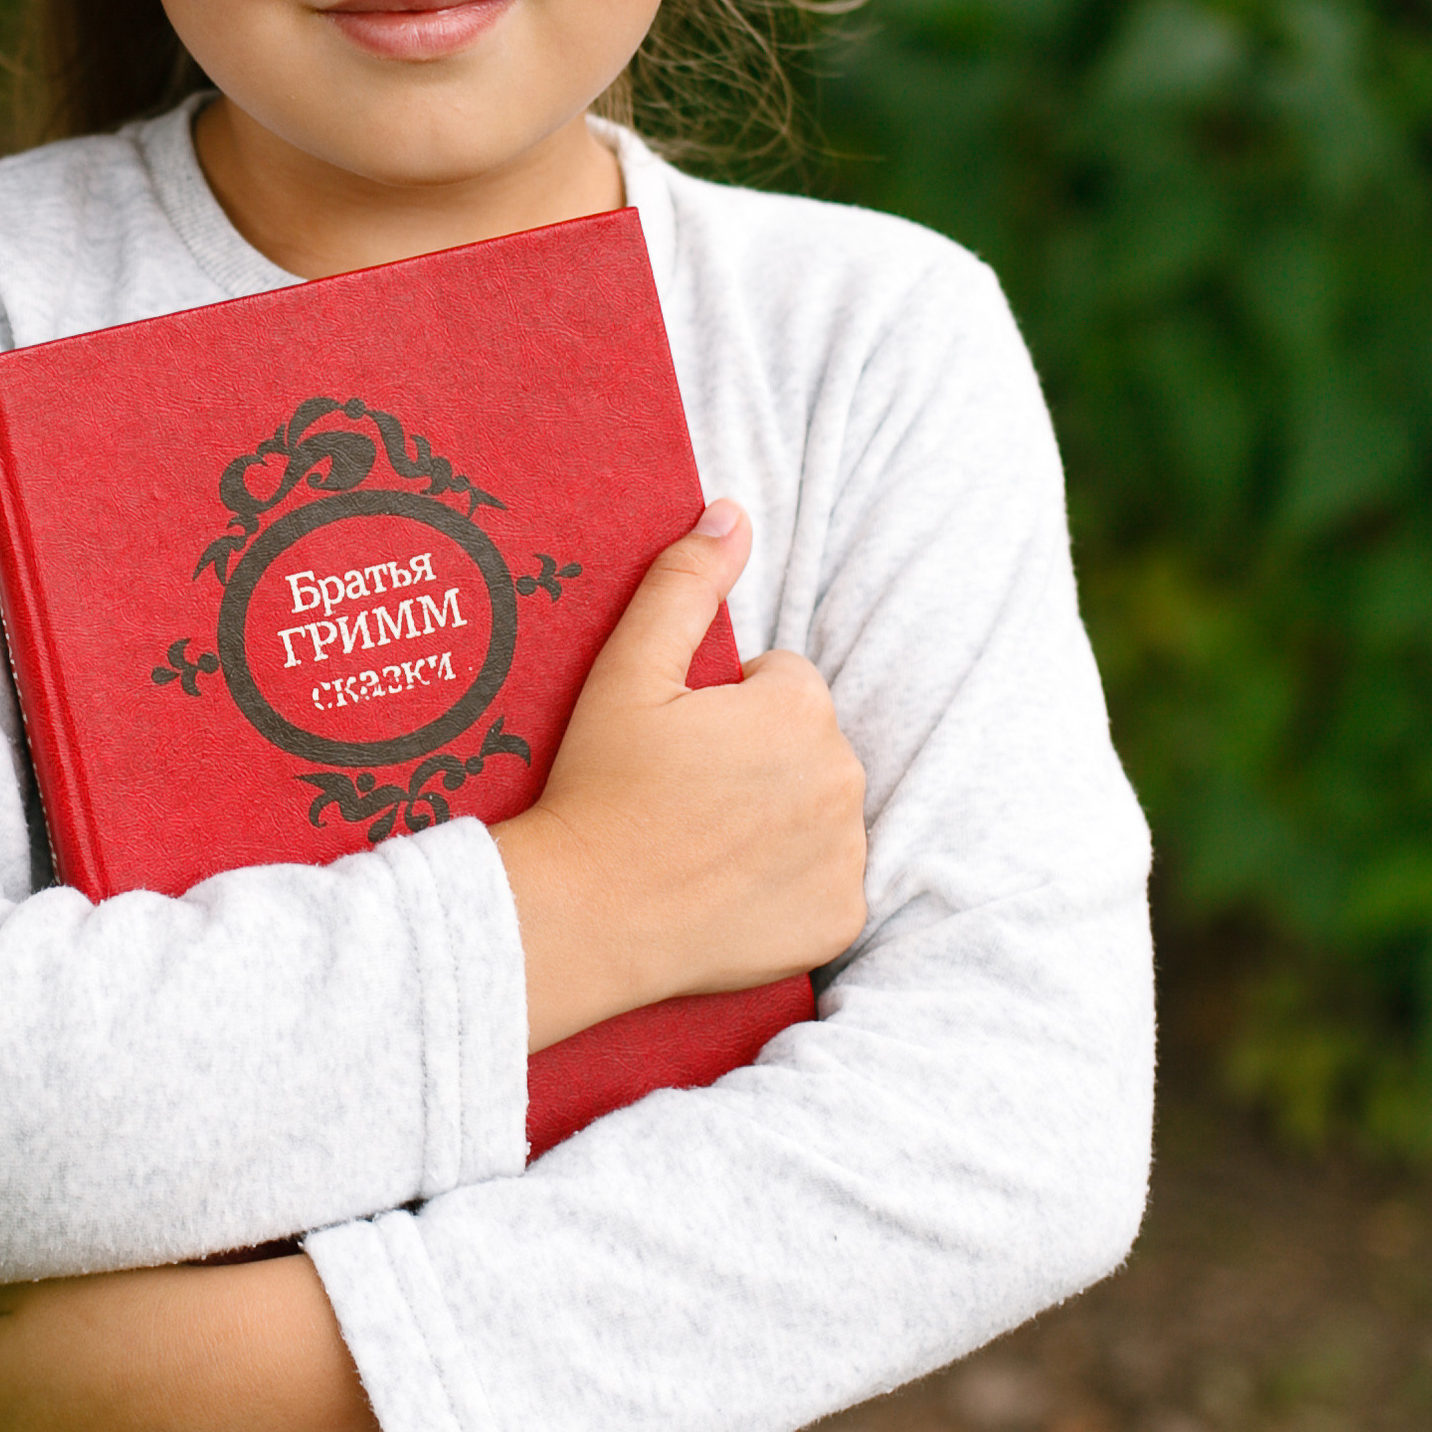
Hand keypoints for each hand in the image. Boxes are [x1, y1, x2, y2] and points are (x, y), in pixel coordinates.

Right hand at [495, 501, 866, 1047]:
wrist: (584, 918)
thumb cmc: (599, 787)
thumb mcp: (626, 671)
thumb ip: (685, 584)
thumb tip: (732, 513)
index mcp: (801, 706)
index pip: (784, 684)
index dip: (726, 709)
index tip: (677, 746)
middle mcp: (844, 777)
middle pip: (807, 747)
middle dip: (760, 760)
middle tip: (684, 795)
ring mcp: (847, 855)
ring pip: (819, 811)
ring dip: (778, 819)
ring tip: (702, 843)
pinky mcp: (840, 919)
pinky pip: (828, 883)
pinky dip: (789, 886)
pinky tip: (728, 891)